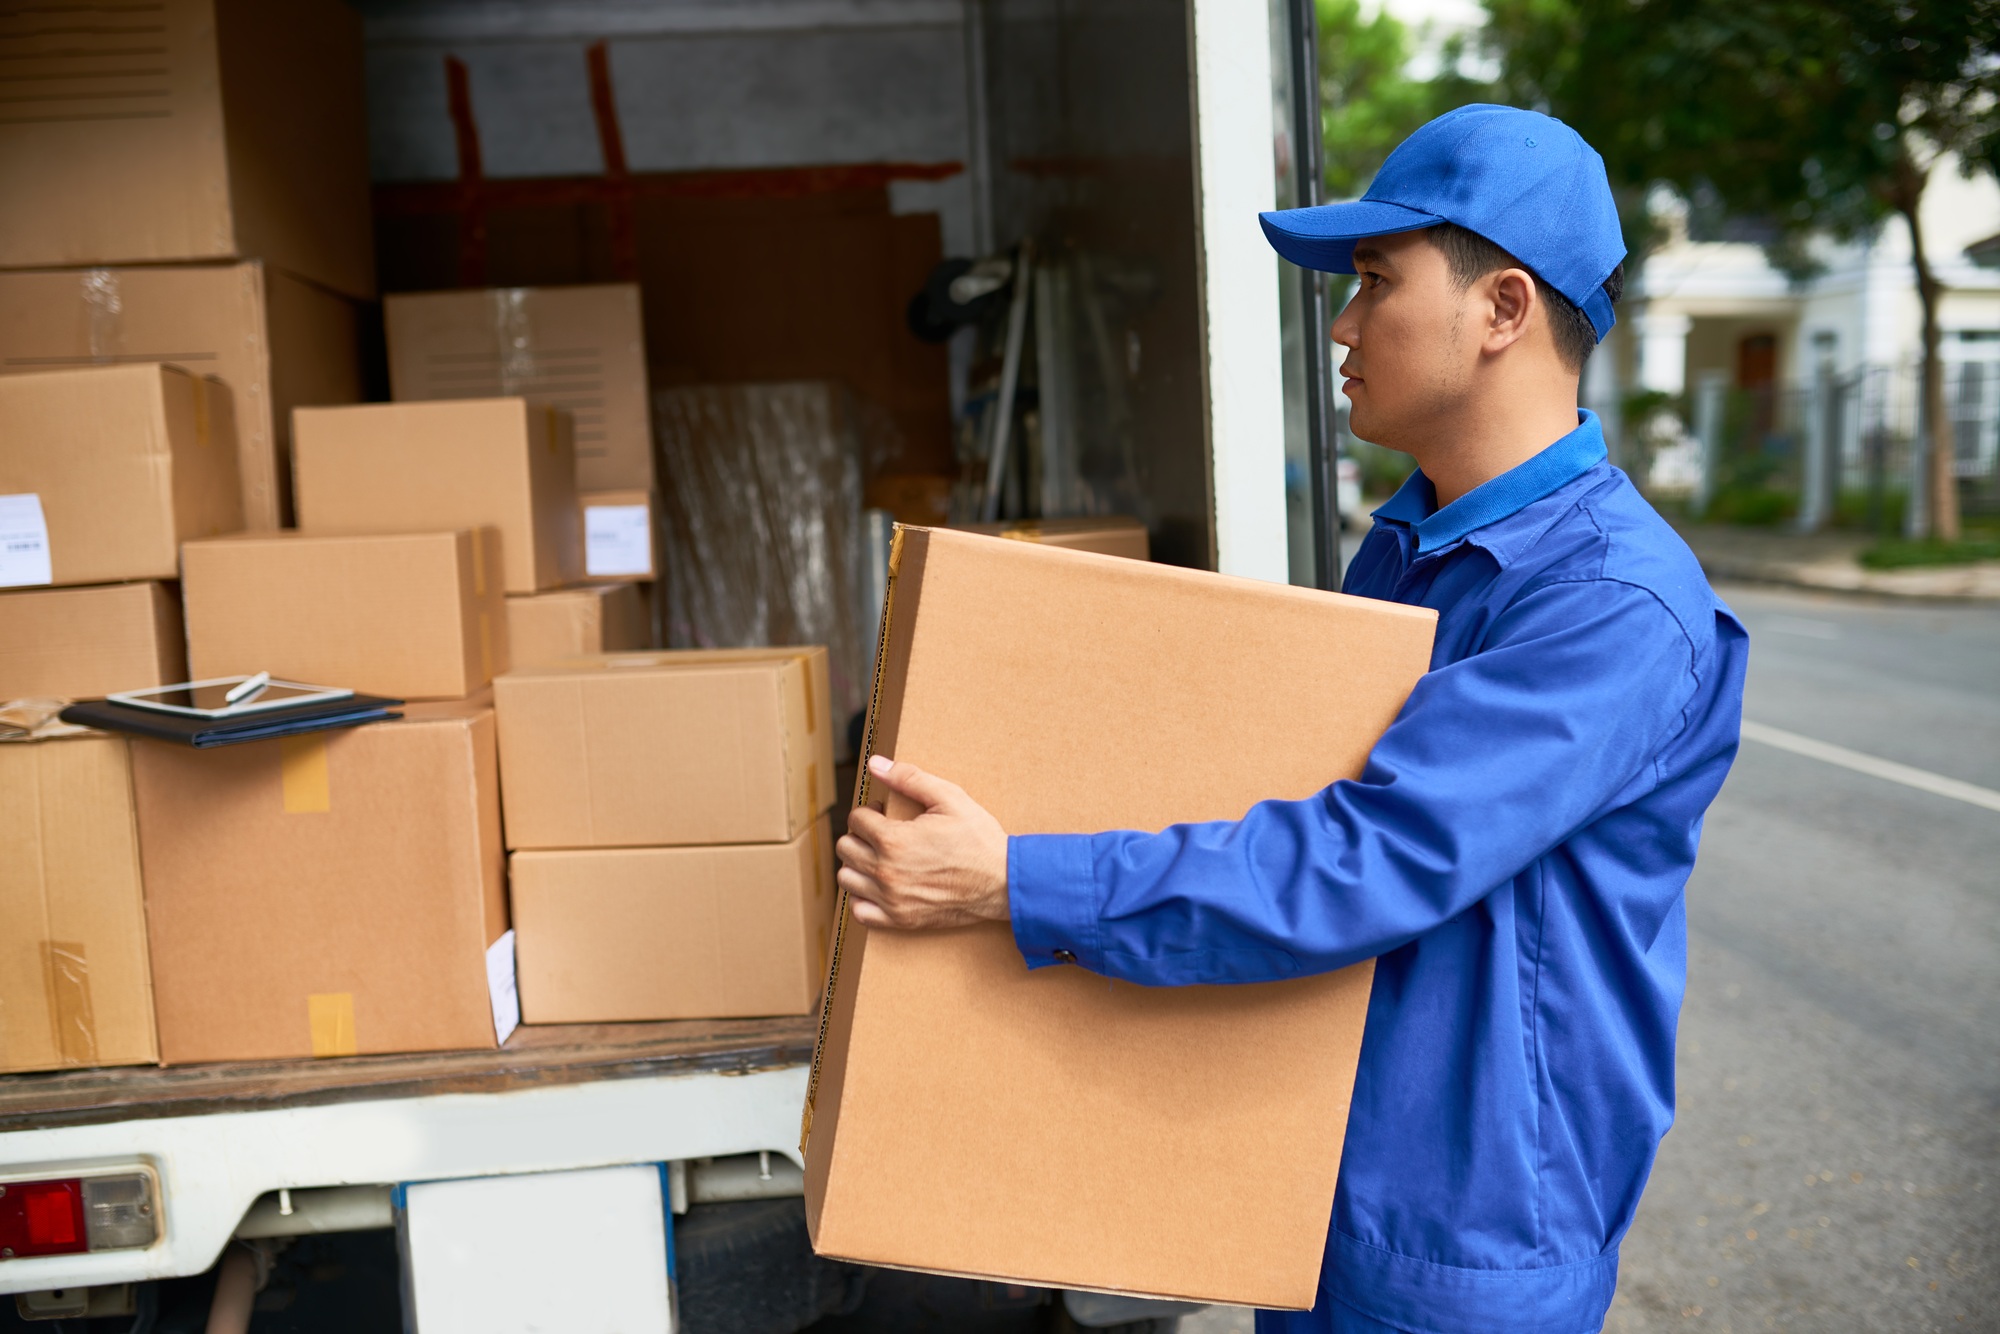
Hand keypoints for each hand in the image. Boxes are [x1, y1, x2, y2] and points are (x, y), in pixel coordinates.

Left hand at [836, 754, 1009, 928]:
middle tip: (881, 833)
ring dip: (857, 864)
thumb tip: (875, 764)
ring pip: (846, 878)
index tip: (884, 813)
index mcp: (894, 841)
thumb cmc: (978, 839)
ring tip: (878, 857)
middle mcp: (886, 873)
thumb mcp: (949, 798)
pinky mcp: (900, 920)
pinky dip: (863, 897)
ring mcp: (891, 900)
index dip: (869, 811)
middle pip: (845, 848)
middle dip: (859, 835)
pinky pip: (860, 912)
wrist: (1002, 882)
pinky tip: (880, 886)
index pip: (856, 820)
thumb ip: (909, 778)